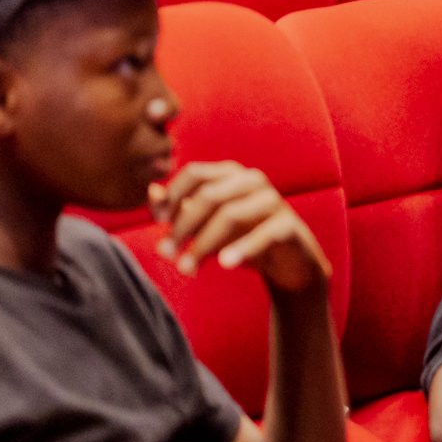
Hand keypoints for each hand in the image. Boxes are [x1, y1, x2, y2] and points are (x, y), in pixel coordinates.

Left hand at [150, 162, 331, 297]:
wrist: (288, 262)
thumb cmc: (242, 237)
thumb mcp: (206, 225)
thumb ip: (179, 209)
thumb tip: (152, 192)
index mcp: (232, 174)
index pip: (195, 173)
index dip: (173, 196)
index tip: (159, 222)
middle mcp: (254, 182)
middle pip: (209, 196)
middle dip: (183, 226)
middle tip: (168, 254)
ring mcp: (274, 202)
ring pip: (231, 215)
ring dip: (204, 244)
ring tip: (187, 269)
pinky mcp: (289, 226)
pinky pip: (264, 234)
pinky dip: (243, 248)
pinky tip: (225, 264)